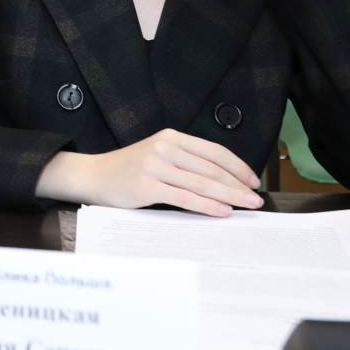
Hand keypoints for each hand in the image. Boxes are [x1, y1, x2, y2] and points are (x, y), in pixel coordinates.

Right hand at [36, 127, 262, 216]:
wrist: (93, 176)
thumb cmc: (127, 170)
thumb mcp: (157, 156)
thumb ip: (185, 163)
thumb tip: (223, 183)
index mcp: (170, 137)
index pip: (213, 151)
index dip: (238, 166)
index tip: (253, 180)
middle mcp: (164, 148)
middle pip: (211, 168)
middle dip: (238, 185)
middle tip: (256, 198)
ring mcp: (155, 166)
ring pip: (202, 183)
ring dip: (229, 196)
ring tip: (246, 205)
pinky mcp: (147, 186)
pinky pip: (185, 198)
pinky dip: (207, 206)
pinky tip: (221, 211)